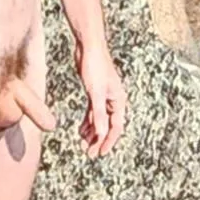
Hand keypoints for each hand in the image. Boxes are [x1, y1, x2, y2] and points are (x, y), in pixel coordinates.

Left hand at [76, 40, 127, 158]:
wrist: (88, 47)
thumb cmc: (95, 65)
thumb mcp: (95, 93)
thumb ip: (98, 114)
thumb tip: (100, 132)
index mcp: (118, 100)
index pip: (116, 127)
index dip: (108, 141)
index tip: (100, 153)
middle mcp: (113, 100)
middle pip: (108, 125)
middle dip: (99, 139)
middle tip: (89, 152)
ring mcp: (103, 96)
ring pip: (99, 119)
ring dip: (92, 132)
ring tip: (83, 143)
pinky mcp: (94, 92)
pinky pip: (93, 111)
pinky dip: (87, 121)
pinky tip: (81, 129)